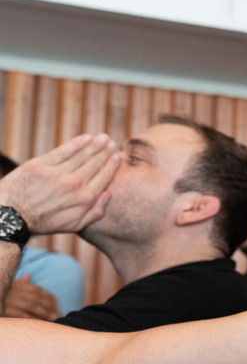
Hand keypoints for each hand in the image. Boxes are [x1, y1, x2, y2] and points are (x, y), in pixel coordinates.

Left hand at [0, 134, 118, 233]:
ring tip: (102, 138)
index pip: (104, 176)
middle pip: (95, 163)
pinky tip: (86, 138)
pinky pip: (63, 151)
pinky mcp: (41, 165)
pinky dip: (76, 143)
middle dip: (105, 151)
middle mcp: (75, 184)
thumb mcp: (75, 225)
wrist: (13, 216)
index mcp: (86, 198)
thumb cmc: (45, 222)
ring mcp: (58, 173)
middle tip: (111, 143)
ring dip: (95, 145)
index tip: (117, 156)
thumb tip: (108, 195)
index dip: (112, 164)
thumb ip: (96, 212)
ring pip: (82, 155)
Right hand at [3, 275, 59, 320]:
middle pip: (36, 298)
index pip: (36, 289)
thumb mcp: (8, 286)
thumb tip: (28, 275)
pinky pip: (20, 314)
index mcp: (15, 285)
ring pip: (30, 305)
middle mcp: (12, 291)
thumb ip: (20, 283)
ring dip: (44, 312)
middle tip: (59, 313)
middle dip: (49, 305)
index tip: (57, 302)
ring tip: (53, 319)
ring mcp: (8, 300)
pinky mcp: (4, 310)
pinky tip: (39, 322)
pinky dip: (31, 318)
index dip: (48, 295)